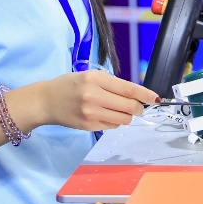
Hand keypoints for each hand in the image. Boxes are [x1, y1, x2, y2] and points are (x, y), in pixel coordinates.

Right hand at [32, 70, 157, 131]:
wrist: (46, 100)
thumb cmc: (70, 85)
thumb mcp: (90, 76)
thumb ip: (113, 84)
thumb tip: (136, 95)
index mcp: (95, 79)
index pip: (128, 88)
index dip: (145, 94)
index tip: (156, 99)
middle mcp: (94, 96)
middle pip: (129, 107)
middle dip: (138, 108)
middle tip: (137, 106)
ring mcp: (91, 113)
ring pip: (123, 119)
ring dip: (127, 116)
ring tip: (117, 109)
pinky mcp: (89, 126)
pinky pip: (112, 126)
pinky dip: (114, 122)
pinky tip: (104, 114)